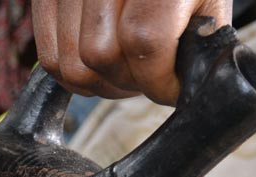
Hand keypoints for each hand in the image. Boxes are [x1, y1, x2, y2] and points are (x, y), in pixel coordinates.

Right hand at [32, 0, 232, 104]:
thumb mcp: (206, 5)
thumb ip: (198, 48)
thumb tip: (181, 89)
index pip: (143, 41)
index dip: (157, 80)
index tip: (170, 87)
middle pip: (100, 55)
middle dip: (127, 81)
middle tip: (146, 73)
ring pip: (72, 65)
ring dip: (102, 81)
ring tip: (126, 65)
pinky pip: (50, 58)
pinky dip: (76, 74)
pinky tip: (103, 63)